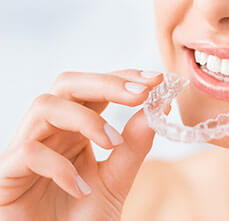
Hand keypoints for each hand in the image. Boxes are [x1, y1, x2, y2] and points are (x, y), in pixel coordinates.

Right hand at [0, 69, 165, 220]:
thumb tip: (158, 107)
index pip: (96, 88)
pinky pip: (28, 152)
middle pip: (67, 83)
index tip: (156, 79)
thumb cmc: (80, 219)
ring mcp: (26, 149)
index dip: (123, 77)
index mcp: (75, 128)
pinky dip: (59, 165)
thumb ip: (134, 147)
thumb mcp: (116, 180)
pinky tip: (80, 188)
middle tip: (141, 94)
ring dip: (85, 118)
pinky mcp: (8, 174)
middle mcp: (51, 131)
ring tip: (113, 142)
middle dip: (106, 83)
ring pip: (45, 106)